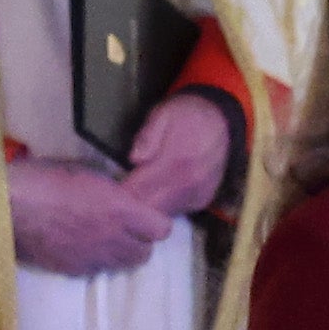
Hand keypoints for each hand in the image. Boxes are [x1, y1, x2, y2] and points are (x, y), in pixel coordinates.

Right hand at [7, 154, 177, 277]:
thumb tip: (122, 196)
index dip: (154, 220)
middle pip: (146, 253)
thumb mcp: (86, 173)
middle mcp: (113, 239)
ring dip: (120, 252)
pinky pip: (96, 269)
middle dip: (139, 240)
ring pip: (123, 265)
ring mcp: (92, 258)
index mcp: (120, 210)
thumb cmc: (43, 178)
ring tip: (103, 237)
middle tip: (124, 226)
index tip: (142, 211)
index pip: (162, 229)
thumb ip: (112, 190)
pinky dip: (95, 260)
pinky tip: (80, 245)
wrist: (6, 206)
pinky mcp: (72, 270)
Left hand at [128, 90, 237, 219]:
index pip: (138, 191)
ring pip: (163, 215)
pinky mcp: (203, 200)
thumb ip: (147, 137)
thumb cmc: (184, 115)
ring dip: (147, 209)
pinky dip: (163, 206)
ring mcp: (197, 194)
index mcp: (174, 161)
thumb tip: (135, 159)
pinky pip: (177, 212)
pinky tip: (156, 194)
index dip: (120, 195)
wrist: (220, 118)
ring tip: (135, 196)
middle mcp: (188, 183)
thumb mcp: (162, 115)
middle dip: (131, 206)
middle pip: (150, 209)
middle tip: (118, 197)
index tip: (108, 192)